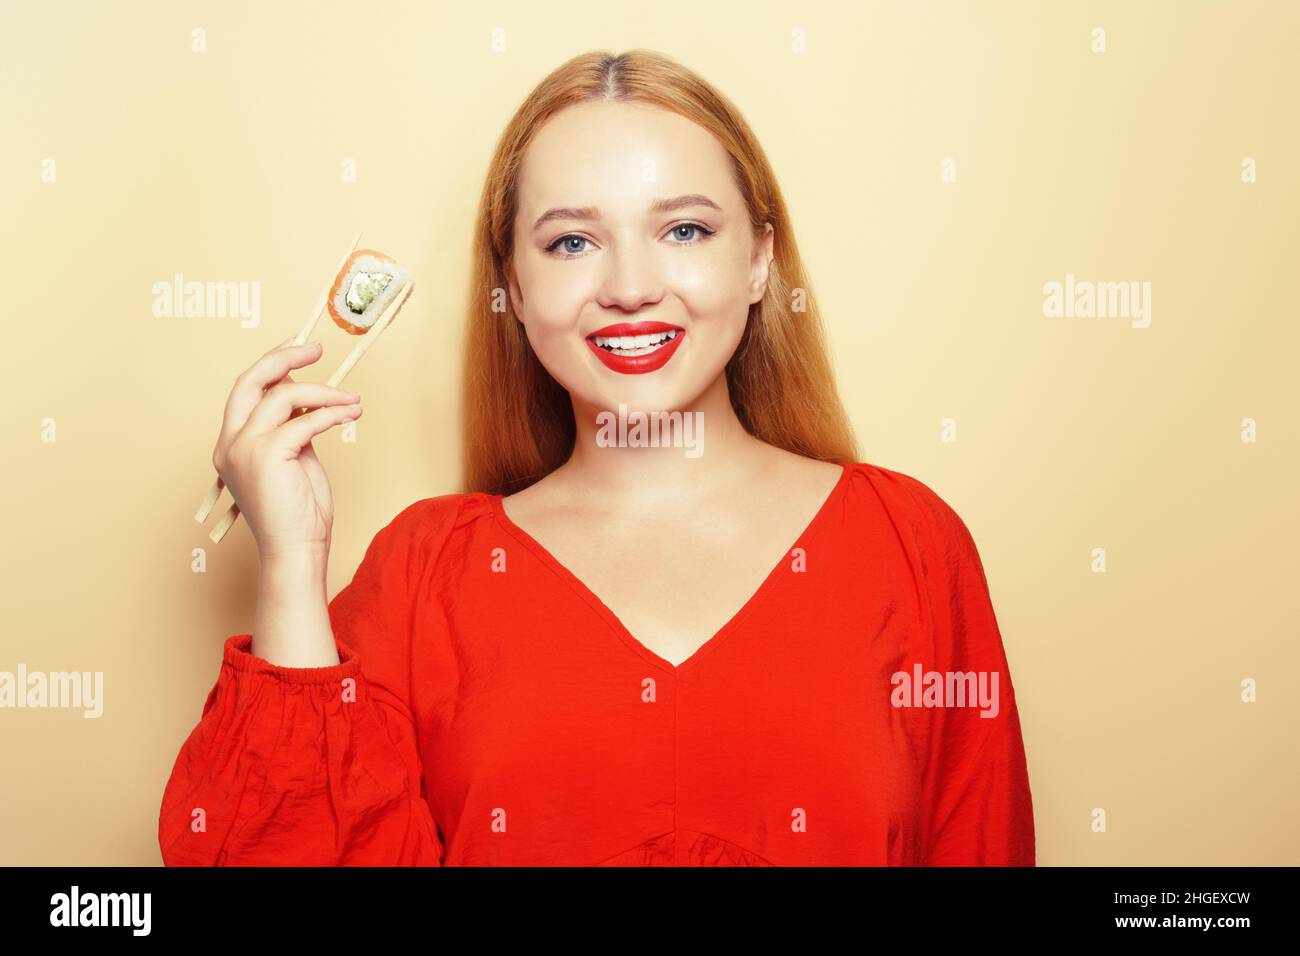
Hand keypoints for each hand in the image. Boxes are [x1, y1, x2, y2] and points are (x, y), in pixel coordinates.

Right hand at [210, 338, 362, 558]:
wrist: (296, 549)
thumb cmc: (299, 510)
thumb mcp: (295, 457)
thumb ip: (293, 425)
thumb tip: (304, 391)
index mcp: (232, 443)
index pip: (247, 389)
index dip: (273, 365)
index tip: (299, 349)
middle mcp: (230, 443)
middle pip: (250, 380)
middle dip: (283, 358)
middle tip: (316, 348)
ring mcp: (243, 449)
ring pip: (283, 397)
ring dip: (324, 393)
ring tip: (352, 400)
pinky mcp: (266, 456)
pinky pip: (305, 421)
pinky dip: (331, 414)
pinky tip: (350, 415)